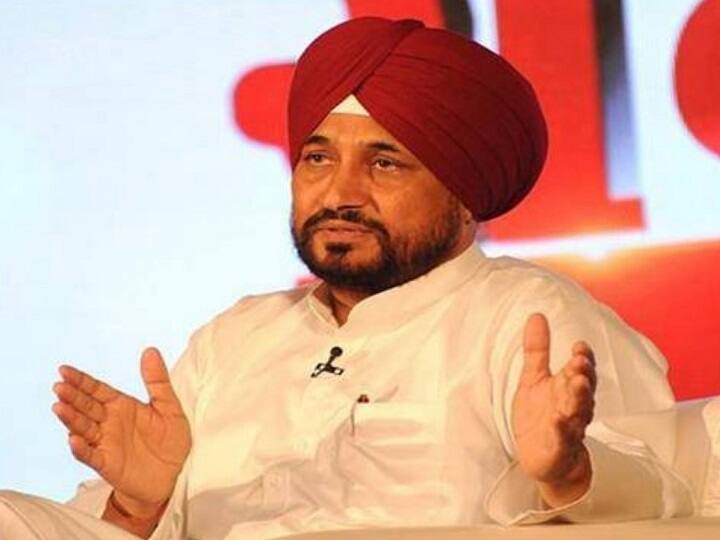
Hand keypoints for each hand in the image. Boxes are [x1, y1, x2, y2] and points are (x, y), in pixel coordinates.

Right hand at [52, 348, 190, 512]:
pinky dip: (81, 448)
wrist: (172, 475)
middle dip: (73, 396)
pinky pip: (91, 455)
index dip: (82, 380)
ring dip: (71, 419)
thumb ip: (158, 381)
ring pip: (84, 428)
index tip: (64, 370)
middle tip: (59, 386)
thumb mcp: (169, 407)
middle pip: (87, 406)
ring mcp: (106, 443)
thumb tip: (150, 350)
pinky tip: (73, 439)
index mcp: (122, 406)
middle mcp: (110, 422)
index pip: (98, 390)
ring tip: (59, 407)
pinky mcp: (107, 463)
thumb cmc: (170, 441)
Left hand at [512, 313, 596, 506]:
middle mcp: (573, 406)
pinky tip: (557, 421)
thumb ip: (537, 350)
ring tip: (576, 383)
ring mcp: (569, 428)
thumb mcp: (533, 379)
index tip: (579, 346)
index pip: (581, 369)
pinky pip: (562, 439)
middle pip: (583, 389)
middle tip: (579, 363)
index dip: (583, 358)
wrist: (545, 460)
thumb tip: (537, 315)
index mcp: (568, 388)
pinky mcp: (559, 448)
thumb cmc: (542, 416)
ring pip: (577, 411)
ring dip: (578, 398)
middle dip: (583, 375)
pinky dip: (561, 430)